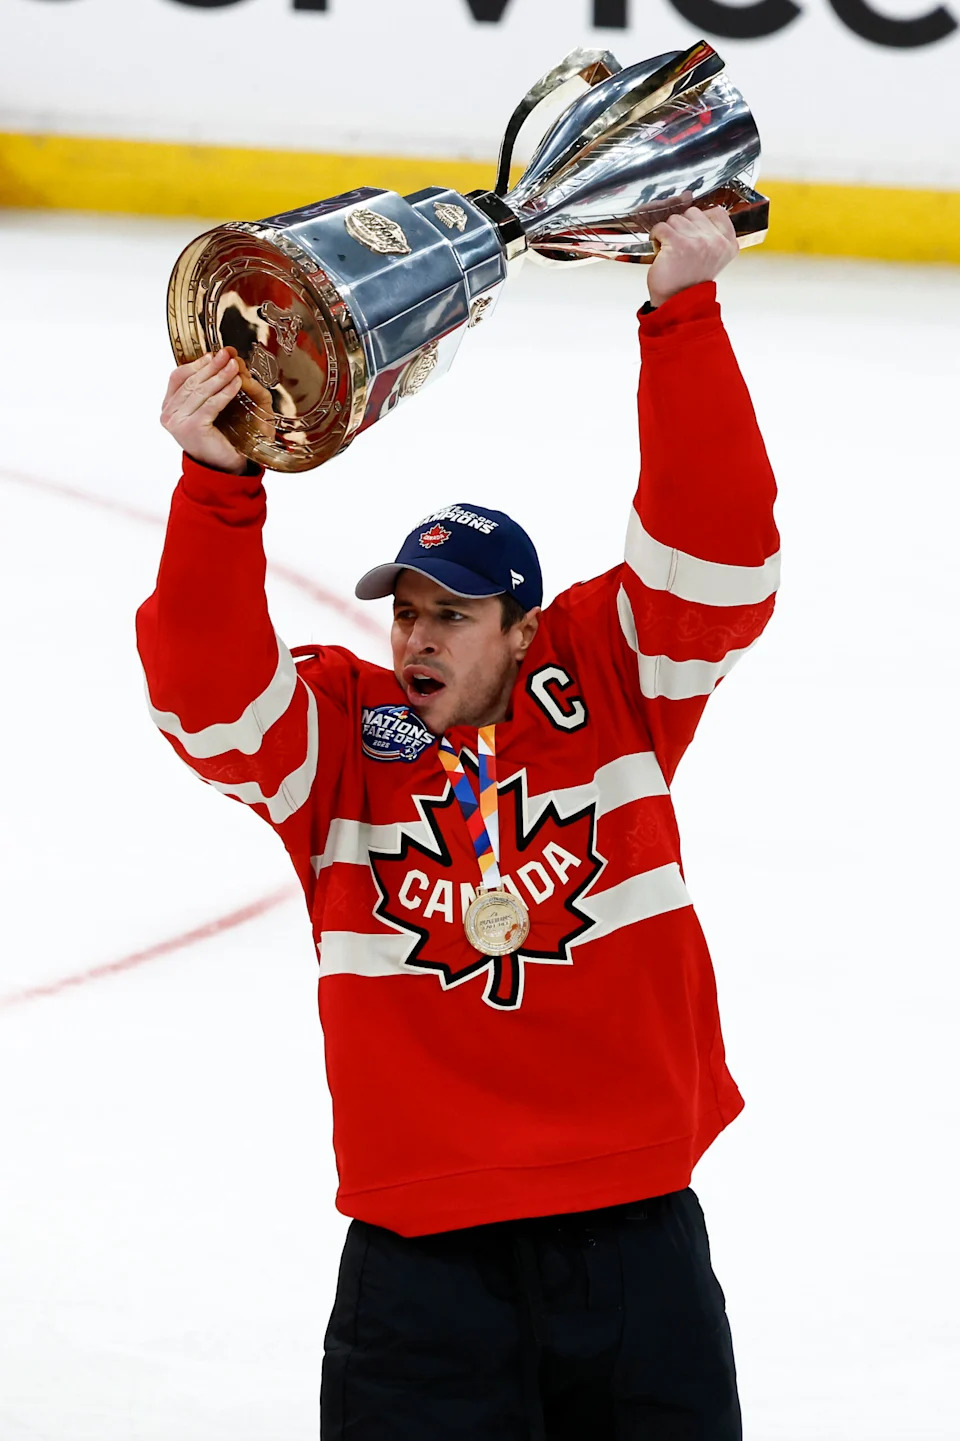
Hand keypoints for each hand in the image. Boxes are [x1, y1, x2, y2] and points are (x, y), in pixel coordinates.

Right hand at [160, 347, 246, 473]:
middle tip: (227, 354)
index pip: (178, 377)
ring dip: (219, 376)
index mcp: (168, 408)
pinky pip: (211, 404)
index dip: (196, 363)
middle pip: (190, 382)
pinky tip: (236, 383)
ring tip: (234, 365)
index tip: (213, 354)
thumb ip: (202, 390)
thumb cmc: (216, 438)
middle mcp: (168, 415)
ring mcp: (178, 422)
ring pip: (200, 391)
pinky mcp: (192, 428)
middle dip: (211, 366)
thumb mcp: (205, 409)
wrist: (222, 468)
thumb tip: (214, 360)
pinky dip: (225, 392)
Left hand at [647, 205, 738, 308]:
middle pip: (693, 212)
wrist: (677, 304)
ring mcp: (698, 242)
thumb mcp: (711, 256)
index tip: (693, 236)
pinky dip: (656, 237)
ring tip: (670, 251)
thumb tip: (694, 206)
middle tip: (680, 247)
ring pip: (676, 219)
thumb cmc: (690, 281)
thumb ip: (711, 234)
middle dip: (682, 227)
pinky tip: (660, 251)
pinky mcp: (678, 244)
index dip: (699, 221)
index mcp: (728, 243)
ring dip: (668, 233)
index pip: (716, 212)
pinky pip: (661, 227)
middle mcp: (716, 241)